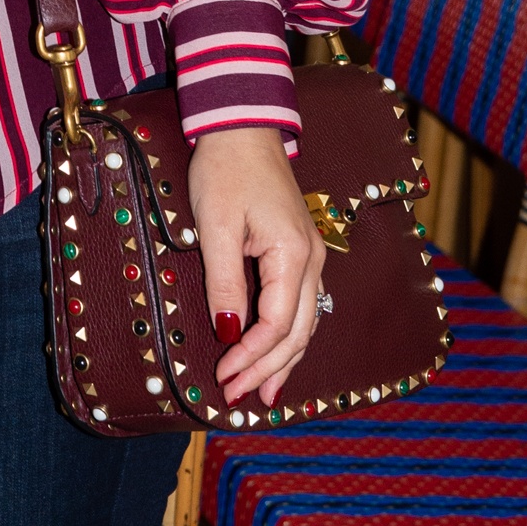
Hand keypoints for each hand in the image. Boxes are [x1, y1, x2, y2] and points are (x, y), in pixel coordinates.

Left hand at [188, 125, 324, 407]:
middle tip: (239, 398)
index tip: (223, 376)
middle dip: (268, 369)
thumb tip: (228, 332)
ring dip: (283, 359)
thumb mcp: (214, 225)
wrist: (244, 127)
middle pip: (298, 332)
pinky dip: (288, 336)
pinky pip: (300, 305)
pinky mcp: (299, 251)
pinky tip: (276, 353)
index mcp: (293, 254)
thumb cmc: (225, 169)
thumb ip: (224, 281)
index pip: (277, 324)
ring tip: (263, 393)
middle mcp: (312, 261)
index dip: (250, 356)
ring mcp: (310, 256)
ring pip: (305, 322)